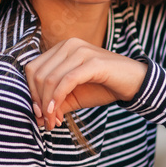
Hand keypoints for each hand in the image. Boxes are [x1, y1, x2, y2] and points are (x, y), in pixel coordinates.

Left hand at [24, 38, 146, 130]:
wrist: (134, 83)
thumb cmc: (103, 87)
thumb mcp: (74, 95)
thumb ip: (55, 101)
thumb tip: (39, 116)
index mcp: (62, 48)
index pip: (32, 69)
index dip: (30, 92)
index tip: (39, 114)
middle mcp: (69, 45)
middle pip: (38, 74)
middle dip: (38, 101)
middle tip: (45, 121)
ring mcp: (81, 51)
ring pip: (50, 78)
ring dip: (47, 104)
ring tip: (52, 121)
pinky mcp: (93, 62)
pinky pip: (67, 81)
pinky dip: (57, 98)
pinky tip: (56, 112)